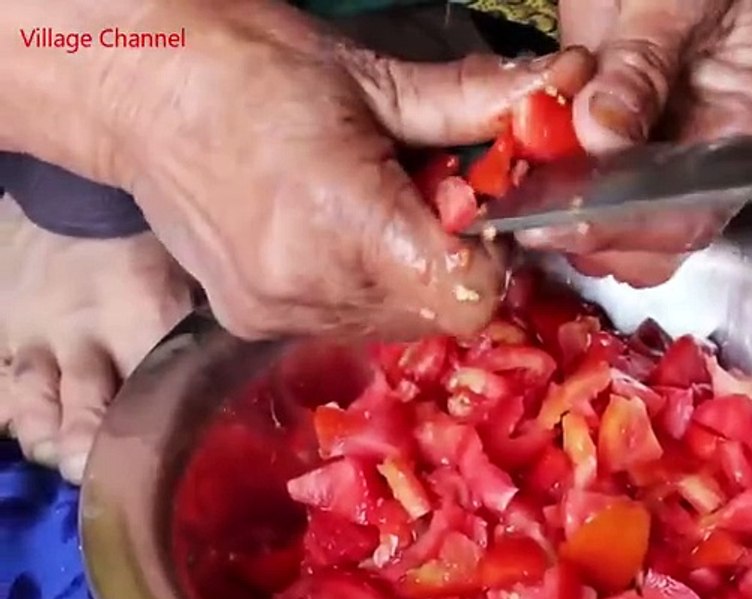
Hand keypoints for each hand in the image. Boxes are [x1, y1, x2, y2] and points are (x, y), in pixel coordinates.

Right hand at [5, 0, 592, 339]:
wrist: (133, 83)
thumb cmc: (250, 66)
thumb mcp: (374, 77)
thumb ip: (477, 101)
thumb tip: (565, 89)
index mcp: (345, 219)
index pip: (467, 295)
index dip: (492, 258)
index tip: (483, 215)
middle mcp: (309, 284)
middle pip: (437, 315)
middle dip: (452, 262)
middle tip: (428, 200)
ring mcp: (274, 312)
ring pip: (395, 325)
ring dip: (407, 277)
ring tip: (374, 210)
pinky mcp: (250, 321)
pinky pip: (344, 323)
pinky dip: (362, 287)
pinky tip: (336, 232)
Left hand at [520, 0, 751, 285]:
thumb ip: (642, 67)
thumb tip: (603, 137)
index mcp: (746, 127)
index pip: (699, 211)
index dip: (639, 230)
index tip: (576, 220)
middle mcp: (702, 149)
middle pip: (657, 238)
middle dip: (597, 238)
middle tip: (532, 221)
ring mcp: (651, 141)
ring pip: (612, 219)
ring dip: (565, 217)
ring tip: (517, 201)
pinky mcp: (602, 125)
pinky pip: (576, 177)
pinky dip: (545, 184)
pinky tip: (512, 176)